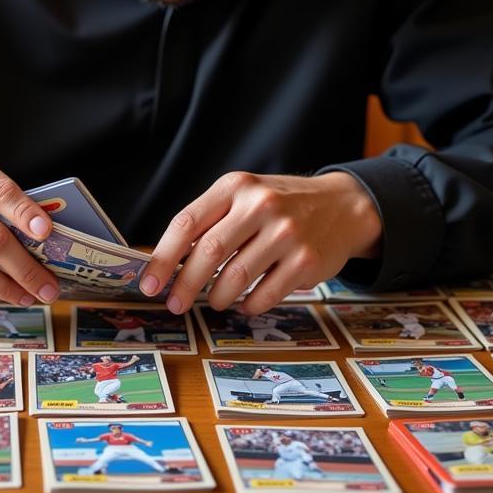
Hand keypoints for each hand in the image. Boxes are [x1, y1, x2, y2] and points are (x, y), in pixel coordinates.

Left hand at [141, 171, 381, 313]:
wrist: (343, 206)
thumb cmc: (280, 206)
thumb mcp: (244, 196)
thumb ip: (210, 222)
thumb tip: (167, 265)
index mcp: (236, 186)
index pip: (187, 223)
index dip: (163, 257)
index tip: (150, 283)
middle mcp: (261, 205)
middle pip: (208, 252)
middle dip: (185, 285)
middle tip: (175, 304)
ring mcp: (287, 232)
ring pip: (235, 277)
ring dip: (217, 297)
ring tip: (215, 300)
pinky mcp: (307, 261)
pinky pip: (264, 295)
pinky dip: (248, 306)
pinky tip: (244, 303)